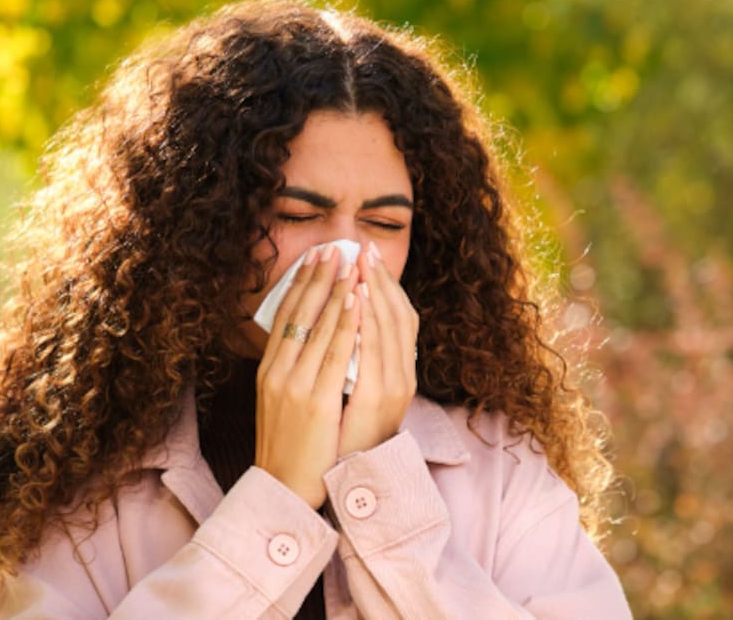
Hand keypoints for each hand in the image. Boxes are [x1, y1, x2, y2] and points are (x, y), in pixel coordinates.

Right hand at [255, 245, 360, 508]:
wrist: (284, 488)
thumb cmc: (289, 446)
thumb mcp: (282, 402)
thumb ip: (293, 371)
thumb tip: (309, 341)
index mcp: (269, 370)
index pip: (285, 316)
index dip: (300, 284)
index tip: (316, 258)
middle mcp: (277, 372)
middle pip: (299, 313)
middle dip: (319, 277)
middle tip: (335, 246)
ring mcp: (294, 385)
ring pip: (318, 326)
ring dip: (336, 290)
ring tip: (350, 261)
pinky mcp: (314, 401)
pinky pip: (334, 352)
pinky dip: (345, 322)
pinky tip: (356, 300)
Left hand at [338, 241, 418, 457]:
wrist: (331, 484)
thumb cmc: (339, 441)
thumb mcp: (354, 398)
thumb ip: (358, 364)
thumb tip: (348, 327)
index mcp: (398, 376)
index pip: (400, 319)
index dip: (387, 287)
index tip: (370, 258)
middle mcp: (400, 379)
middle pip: (396, 317)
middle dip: (379, 280)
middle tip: (364, 247)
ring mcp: (389, 388)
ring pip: (383, 328)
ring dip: (370, 292)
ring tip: (357, 262)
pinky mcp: (364, 398)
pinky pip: (364, 349)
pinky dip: (359, 320)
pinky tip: (352, 298)